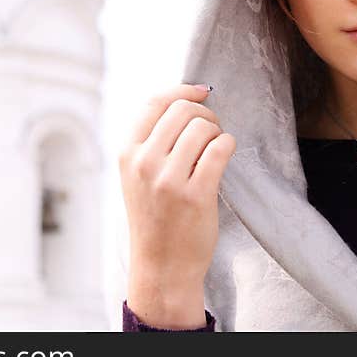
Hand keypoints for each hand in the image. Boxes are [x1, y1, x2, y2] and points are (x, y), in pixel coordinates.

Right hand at [120, 83, 235, 327]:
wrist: (162, 266)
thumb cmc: (155, 217)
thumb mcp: (138, 175)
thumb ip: (153, 141)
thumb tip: (187, 97)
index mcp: (127, 154)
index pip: (155, 103)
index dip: (182, 90)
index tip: (201, 90)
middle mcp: (144, 163)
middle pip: (183, 110)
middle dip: (204, 113)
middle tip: (212, 129)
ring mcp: (169, 180)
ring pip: (203, 127)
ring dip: (217, 131)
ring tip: (216, 148)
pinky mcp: (196, 195)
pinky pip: (221, 148)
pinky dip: (228, 145)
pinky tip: (224, 155)